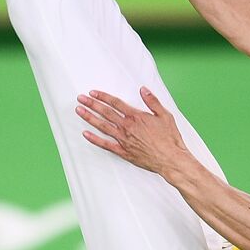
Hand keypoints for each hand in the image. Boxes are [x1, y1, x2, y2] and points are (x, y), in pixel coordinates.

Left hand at [75, 87, 191, 174]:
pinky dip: (94, 139)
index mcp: (136, 116)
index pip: (115, 103)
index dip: (103, 97)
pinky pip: (105, 144)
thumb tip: (143, 90)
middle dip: (91, 104)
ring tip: (79, 111)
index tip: (93, 92)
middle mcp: (127, 127)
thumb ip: (152, 102)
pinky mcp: (123, 151)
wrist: (170, 159)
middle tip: (80, 98)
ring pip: (102, 126)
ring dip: (89, 118)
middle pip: (105, 112)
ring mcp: (123, 139)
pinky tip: (85, 134)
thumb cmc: (170, 138)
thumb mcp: (165, 115)